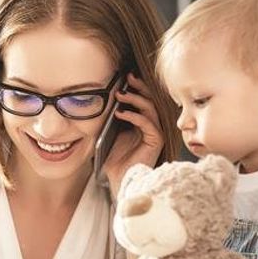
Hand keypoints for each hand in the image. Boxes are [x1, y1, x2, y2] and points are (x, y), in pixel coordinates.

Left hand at [103, 72, 165, 198]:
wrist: (120, 180)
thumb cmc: (115, 161)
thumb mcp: (109, 134)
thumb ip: (110, 119)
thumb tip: (102, 102)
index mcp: (141, 123)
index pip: (143, 99)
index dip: (136, 87)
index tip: (123, 78)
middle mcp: (150, 125)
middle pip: (150, 99)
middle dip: (139, 87)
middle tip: (128, 77)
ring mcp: (154, 132)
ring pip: (150, 108)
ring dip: (135, 99)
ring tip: (120, 94)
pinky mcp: (155, 140)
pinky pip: (147, 123)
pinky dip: (134, 115)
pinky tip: (121, 113)